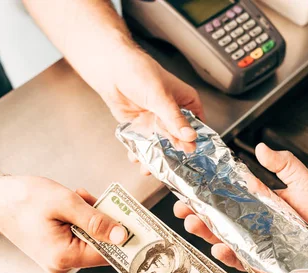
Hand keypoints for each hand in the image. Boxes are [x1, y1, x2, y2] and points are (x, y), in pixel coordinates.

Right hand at [0, 176, 126, 272]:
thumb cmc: (22, 199)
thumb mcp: (65, 204)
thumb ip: (96, 221)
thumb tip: (121, 235)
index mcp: (63, 257)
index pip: (107, 254)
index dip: (124, 238)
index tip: (139, 225)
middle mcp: (61, 263)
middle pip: (101, 245)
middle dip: (103, 220)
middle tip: (96, 199)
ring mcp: (58, 257)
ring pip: (92, 237)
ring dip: (92, 216)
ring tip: (79, 197)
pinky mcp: (57, 248)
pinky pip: (80, 234)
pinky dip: (82, 217)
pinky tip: (74, 203)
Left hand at [96, 46, 204, 174]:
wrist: (110, 70)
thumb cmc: (139, 71)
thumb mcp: (160, 96)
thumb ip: (174, 119)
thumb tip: (189, 136)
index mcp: (186, 103)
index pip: (197, 126)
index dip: (195, 142)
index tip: (192, 156)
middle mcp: (173, 114)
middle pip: (178, 139)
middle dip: (174, 154)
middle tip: (170, 167)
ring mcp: (157, 121)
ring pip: (161, 144)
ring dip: (156, 157)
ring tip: (150, 168)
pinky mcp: (141, 127)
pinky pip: (144, 143)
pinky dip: (141, 153)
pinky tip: (138, 159)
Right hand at [173, 143, 307, 269]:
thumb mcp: (303, 181)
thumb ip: (285, 164)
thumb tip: (262, 148)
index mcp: (253, 201)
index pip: (222, 193)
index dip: (202, 190)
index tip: (187, 184)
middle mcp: (247, 222)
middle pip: (213, 217)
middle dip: (194, 212)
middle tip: (183, 207)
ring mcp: (250, 243)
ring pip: (219, 237)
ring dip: (203, 232)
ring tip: (194, 224)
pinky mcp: (256, 262)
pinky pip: (237, 259)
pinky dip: (226, 255)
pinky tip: (220, 248)